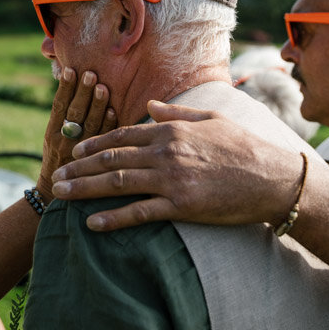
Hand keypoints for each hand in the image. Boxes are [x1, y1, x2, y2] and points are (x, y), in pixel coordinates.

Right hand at [36, 67, 115, 201]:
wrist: (55, 193)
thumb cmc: (57, 158)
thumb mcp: (52, 137)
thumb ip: (63, 115)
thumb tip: (73, 82)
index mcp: (51, 133)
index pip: (58, 106)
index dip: (65, 88)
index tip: (71, 70)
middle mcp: (63, 141)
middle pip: (74, 114)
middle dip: (83, 93)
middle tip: (91, 74)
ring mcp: (78, 152)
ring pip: (88, 126)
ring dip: (97, 106)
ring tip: (103, 87)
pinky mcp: (92, 161)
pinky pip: (101, 141)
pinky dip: (108, 125)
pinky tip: (114, 111)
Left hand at [50, 100, 306, 229]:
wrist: (272, 178)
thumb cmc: (244, 147)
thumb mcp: (210, 120)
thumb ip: (176, 113)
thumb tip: (150, 106)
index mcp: (170, 130)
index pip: (123, 136)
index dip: (95, 144)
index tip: (74, 151)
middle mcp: (165, 152)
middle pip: (111, 159)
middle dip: (79, 168)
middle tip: (55, 177)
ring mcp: (171, 179)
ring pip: (117, 183)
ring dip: (85, 189)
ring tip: (61, 195)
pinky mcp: (181, 206)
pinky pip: (139, 212)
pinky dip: (113, 218)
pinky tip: (92, 223)